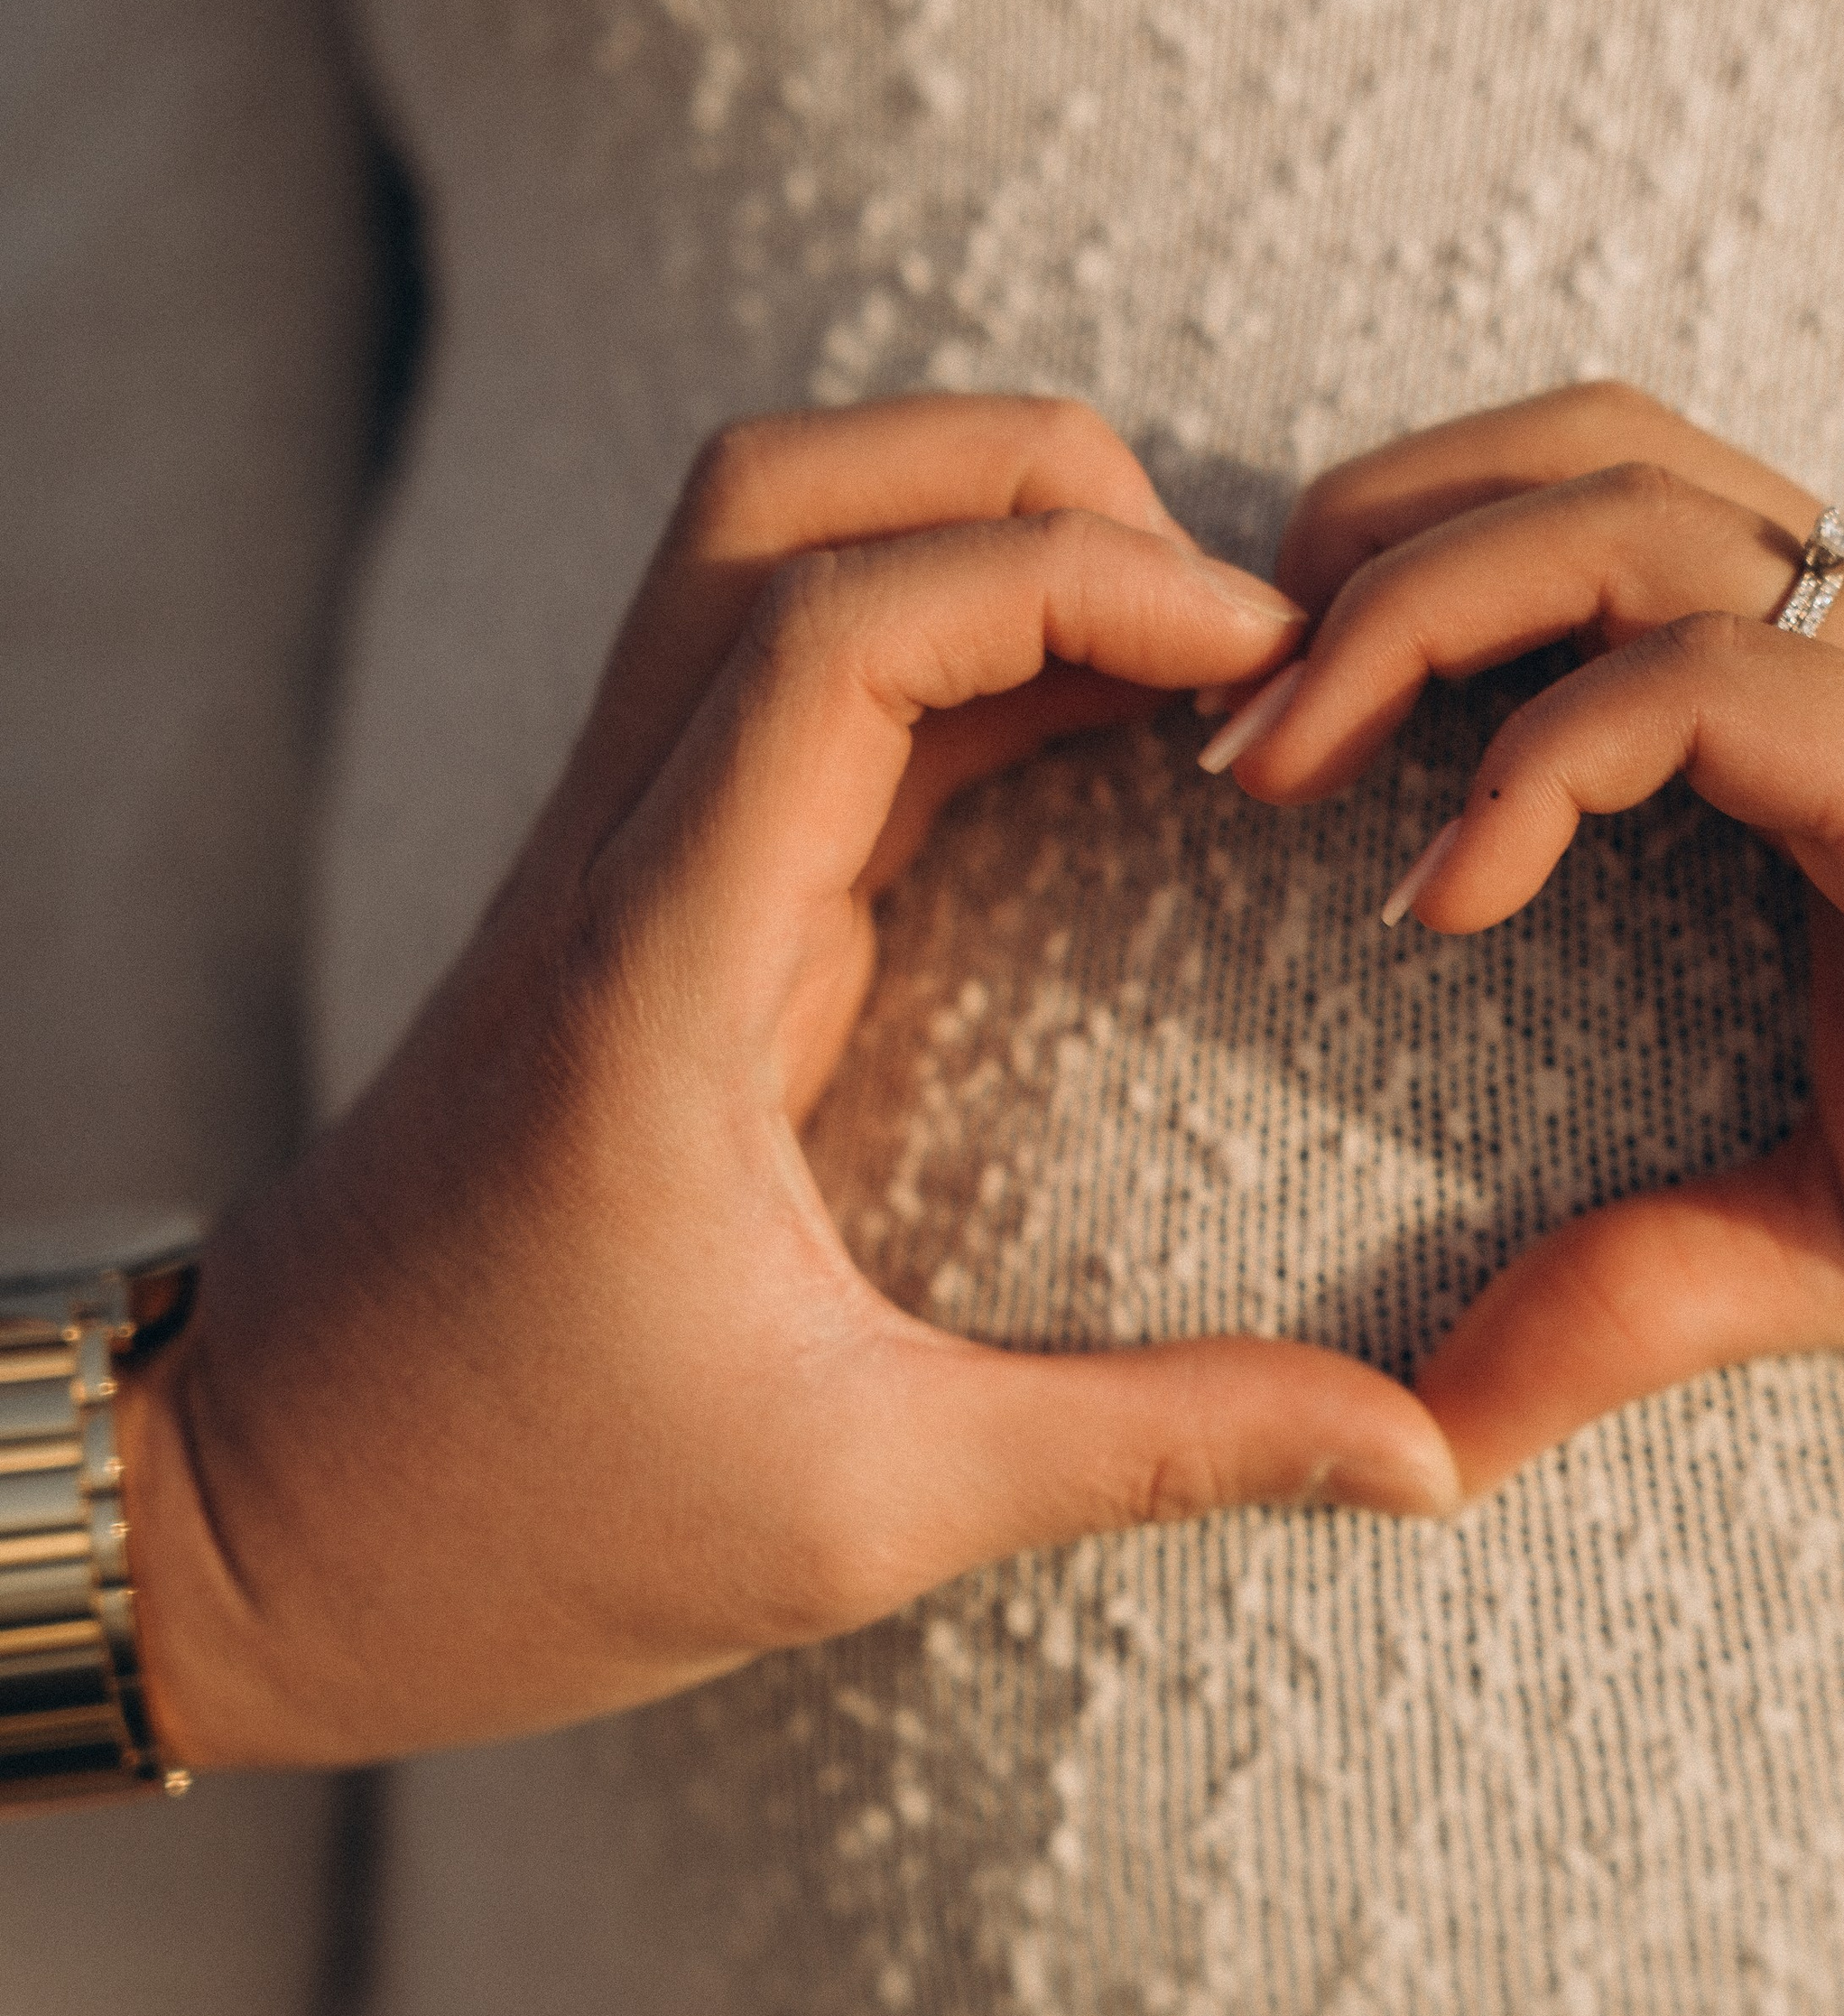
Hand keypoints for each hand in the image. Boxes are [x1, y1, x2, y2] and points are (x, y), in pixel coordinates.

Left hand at [127, 396, 1457, 1769]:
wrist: (248, 1529)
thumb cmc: (516, 1524)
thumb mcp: (859, 1512)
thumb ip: (1153, 1447)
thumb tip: (1422, 1457)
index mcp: (654, 972)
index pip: (837, 631)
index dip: (1075, 584)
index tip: (1272, 668)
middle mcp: (616, 868)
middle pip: (781, 502)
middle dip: (1028, 486)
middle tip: (1241, 626)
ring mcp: (614, 870)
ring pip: (768, 554)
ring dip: (982, 542)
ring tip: (1192, 658)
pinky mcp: (639, 909)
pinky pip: (797, 692)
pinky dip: (959, 662)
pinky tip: (1110, 745)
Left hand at [1215, 381, 1843, 1496]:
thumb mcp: (1840, 1243)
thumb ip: (1637, 1292)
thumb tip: (1426, 1433)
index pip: (1598, 510)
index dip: (1404, 564)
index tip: (1252, 735)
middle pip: (1588, 445)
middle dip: (1367, 535)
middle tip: (1213, 711)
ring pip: (1632, 511)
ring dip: (1409, 614)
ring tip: (1270, 772)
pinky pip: (1730, 679)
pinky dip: (1548, 758)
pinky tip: (1447, 899)